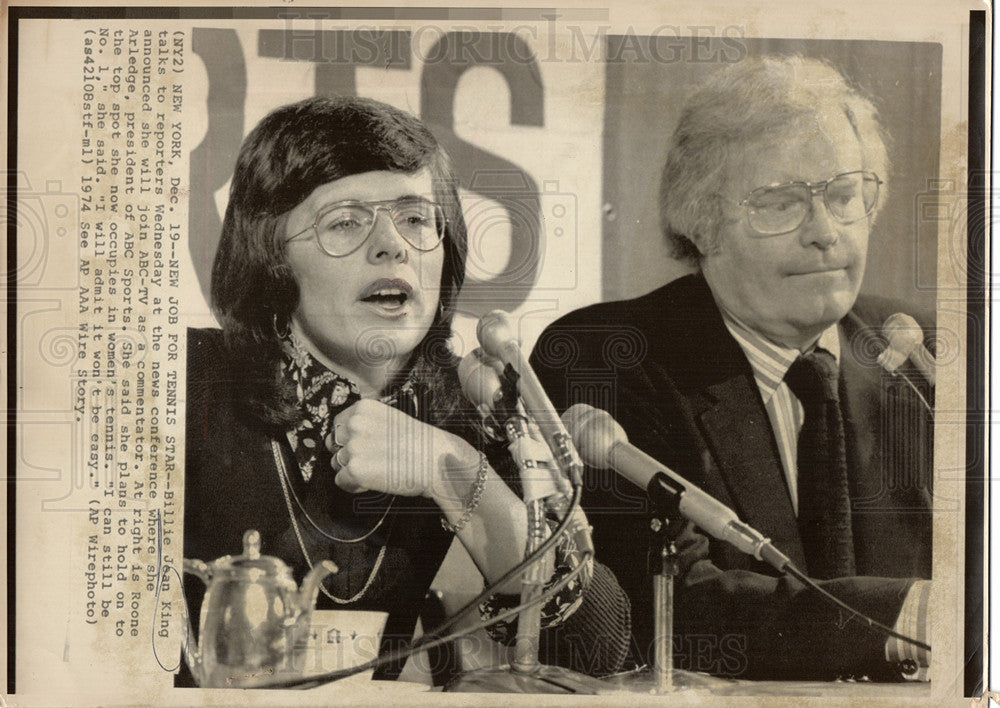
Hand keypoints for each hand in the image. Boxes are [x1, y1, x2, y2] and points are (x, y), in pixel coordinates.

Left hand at [330, 399, 479, 503]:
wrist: (436, 461)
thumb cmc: (420, 443)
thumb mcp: (391, 419)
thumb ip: (365, 424)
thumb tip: (338, 439)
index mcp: (364, 408)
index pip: (339, 424)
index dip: (350, 439)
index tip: (366, 446)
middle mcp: (355, 424)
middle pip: (335, 444)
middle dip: (349, 455)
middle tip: (374, 460)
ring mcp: (354, 446)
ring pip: (337, 464)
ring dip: (352, 470)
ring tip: (377, 470)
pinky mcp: (355, 469)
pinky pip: (341, 481)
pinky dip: (355, 485)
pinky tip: (374, 480)